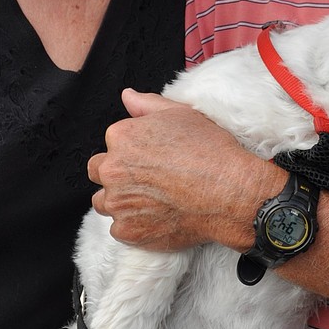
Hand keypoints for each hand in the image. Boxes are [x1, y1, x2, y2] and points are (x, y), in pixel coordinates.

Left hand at [88, 88, 278, 251]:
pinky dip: (134, 226)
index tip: (150, 159)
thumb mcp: (181, 114)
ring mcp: (118, 203)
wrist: (229, 192)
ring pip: (105, 202)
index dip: (131, 152)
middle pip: (99, 173)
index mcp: (121, 138)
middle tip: (148, 180)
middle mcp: (113, 170)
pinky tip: (157, 217)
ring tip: (152, 200)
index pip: (111, 145)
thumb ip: (147, 105)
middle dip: (117, 175)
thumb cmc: (210, 152)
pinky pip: (119, 229)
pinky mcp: (127, 231)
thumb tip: (128, 97)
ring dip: (122, 201)